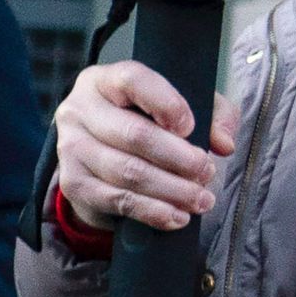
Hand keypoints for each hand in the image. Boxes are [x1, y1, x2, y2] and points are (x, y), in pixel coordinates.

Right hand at [51, 59, 240, 234]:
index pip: (133, 81)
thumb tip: (224, 142)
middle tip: (206, 171)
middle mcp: (79, 110)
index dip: (166, 103)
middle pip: (133, 134)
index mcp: (104, 80)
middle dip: (178, 158)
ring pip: (127, 172)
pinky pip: (117, 200)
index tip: (191, 127)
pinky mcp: (74, 183)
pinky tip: (176, 216)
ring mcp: (71, 148)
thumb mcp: (177, 106)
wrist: (98, 157)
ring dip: (171, 190)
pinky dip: (152, 212)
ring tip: (200, 199)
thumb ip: (210, 114)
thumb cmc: (142, 122)